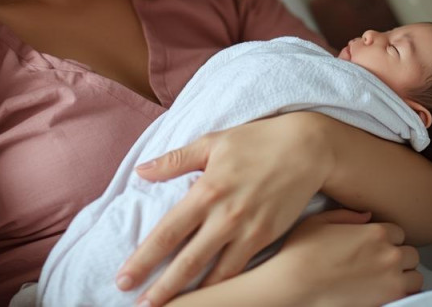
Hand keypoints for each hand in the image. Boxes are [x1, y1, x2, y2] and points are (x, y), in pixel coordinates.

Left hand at [117, 113, 332, 305]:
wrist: (307, 148)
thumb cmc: (257, 141)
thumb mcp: (212, 142)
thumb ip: (175, 160)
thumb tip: (141, 171)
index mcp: (206, 191)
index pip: (167, 232)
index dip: (144, 258)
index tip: (124, 278)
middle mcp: (226, 215)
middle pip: (187, 261)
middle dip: (162, 288)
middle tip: (140, 306)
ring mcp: (248, 230)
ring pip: (215, 274)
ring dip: (192, 295)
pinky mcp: (266, 238)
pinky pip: (240, 268)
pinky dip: (222, 285)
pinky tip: (208, 297)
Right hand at [263, 209, 422, 306]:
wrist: (293, 287)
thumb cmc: (300, 255)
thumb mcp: (319, 222)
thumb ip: (347, 215)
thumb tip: (366, 216)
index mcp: (375, 232)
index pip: (398, 232)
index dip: (387, 239)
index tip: (376, 247)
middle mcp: (388, 254)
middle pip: (410, 253)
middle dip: (397, 257)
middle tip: (380, 264)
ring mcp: (391, 279)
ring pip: (415, 275)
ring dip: (404, 276)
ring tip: (386, 280)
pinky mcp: (388, 299)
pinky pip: (411, 295)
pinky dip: (403, 294)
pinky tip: (386, 292)